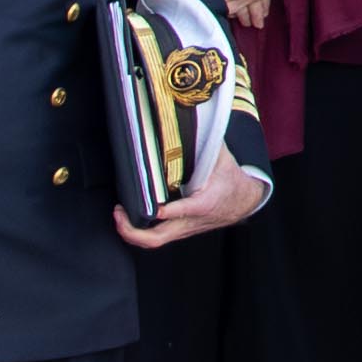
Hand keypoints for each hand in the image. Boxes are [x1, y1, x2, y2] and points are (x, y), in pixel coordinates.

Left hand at [117, 151, 269, 250]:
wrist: (244, 201)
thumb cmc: (230, 179)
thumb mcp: (221, 157)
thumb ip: (205, 142)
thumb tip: (189, 120)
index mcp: (203, 203)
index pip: (185, 210)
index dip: (169, 212)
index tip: (155, 209)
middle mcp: (190, 220)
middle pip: (159, 237)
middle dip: (133, 231)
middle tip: (118, 213)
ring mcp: (183, 229)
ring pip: (155, 241)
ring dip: (131, 233)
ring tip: (118, 216)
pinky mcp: (179, 231)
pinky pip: (156, 238)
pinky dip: (139, 233)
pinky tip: (128, 220)